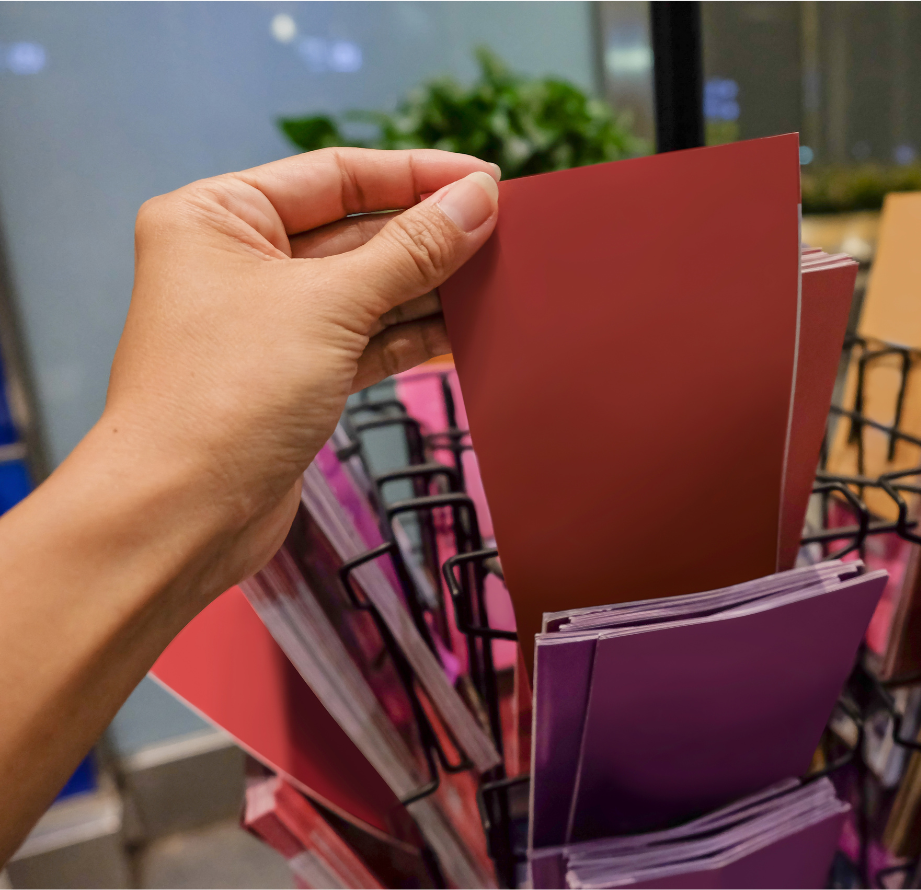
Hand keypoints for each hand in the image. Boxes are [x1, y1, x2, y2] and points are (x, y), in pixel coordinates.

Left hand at [98, 147, 499, 600]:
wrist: (182, 515)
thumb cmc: (223, 398)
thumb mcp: (330, 306)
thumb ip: (412, 250)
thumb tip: (475, 201)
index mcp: (219, 216)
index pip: (336, 175)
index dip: (416, 174)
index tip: (485, 180)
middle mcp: (237, 262)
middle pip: (355, 230)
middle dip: (428, 235)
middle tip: (503, 234)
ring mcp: (267, 323)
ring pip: (366, 289)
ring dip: (428, 288)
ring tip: (496, 281)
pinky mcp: (294, 377)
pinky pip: (365, 339)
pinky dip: (411, 337)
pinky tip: (462, 332)